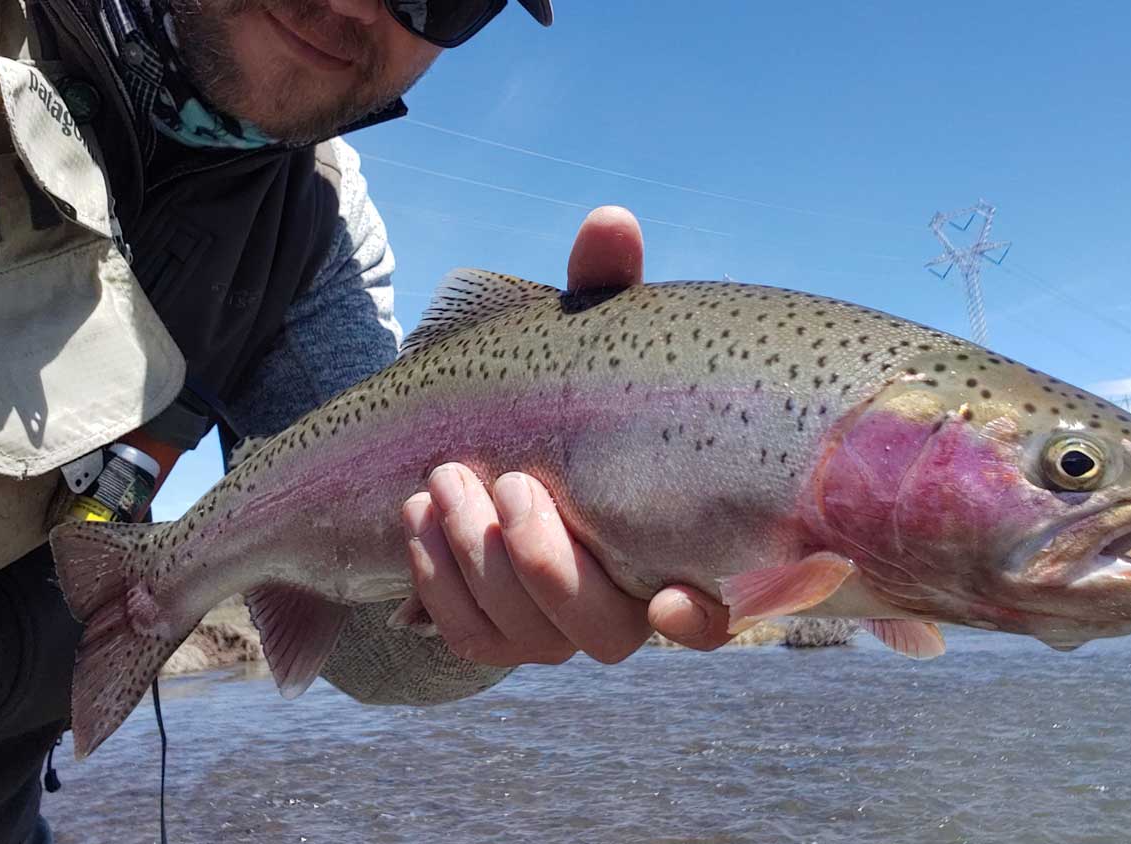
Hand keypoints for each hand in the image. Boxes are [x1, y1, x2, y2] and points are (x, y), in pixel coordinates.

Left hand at [400, 207, 732, 666]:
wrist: (467, 446)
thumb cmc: (552, 392)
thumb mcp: (579, 336)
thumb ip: (600, 290)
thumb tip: (610, 223)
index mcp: (672, 541)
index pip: (713, 616)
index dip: (701, 620)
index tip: (666, 594)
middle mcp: (623, 602)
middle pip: (604, 632)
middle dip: (546, 561)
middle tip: (506, 482)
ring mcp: (555, 627)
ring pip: (531, 638)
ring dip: (480, 563)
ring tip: (443, 479)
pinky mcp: (494, 633)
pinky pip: (472, 637)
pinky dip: (438, 580)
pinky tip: (416, 514)